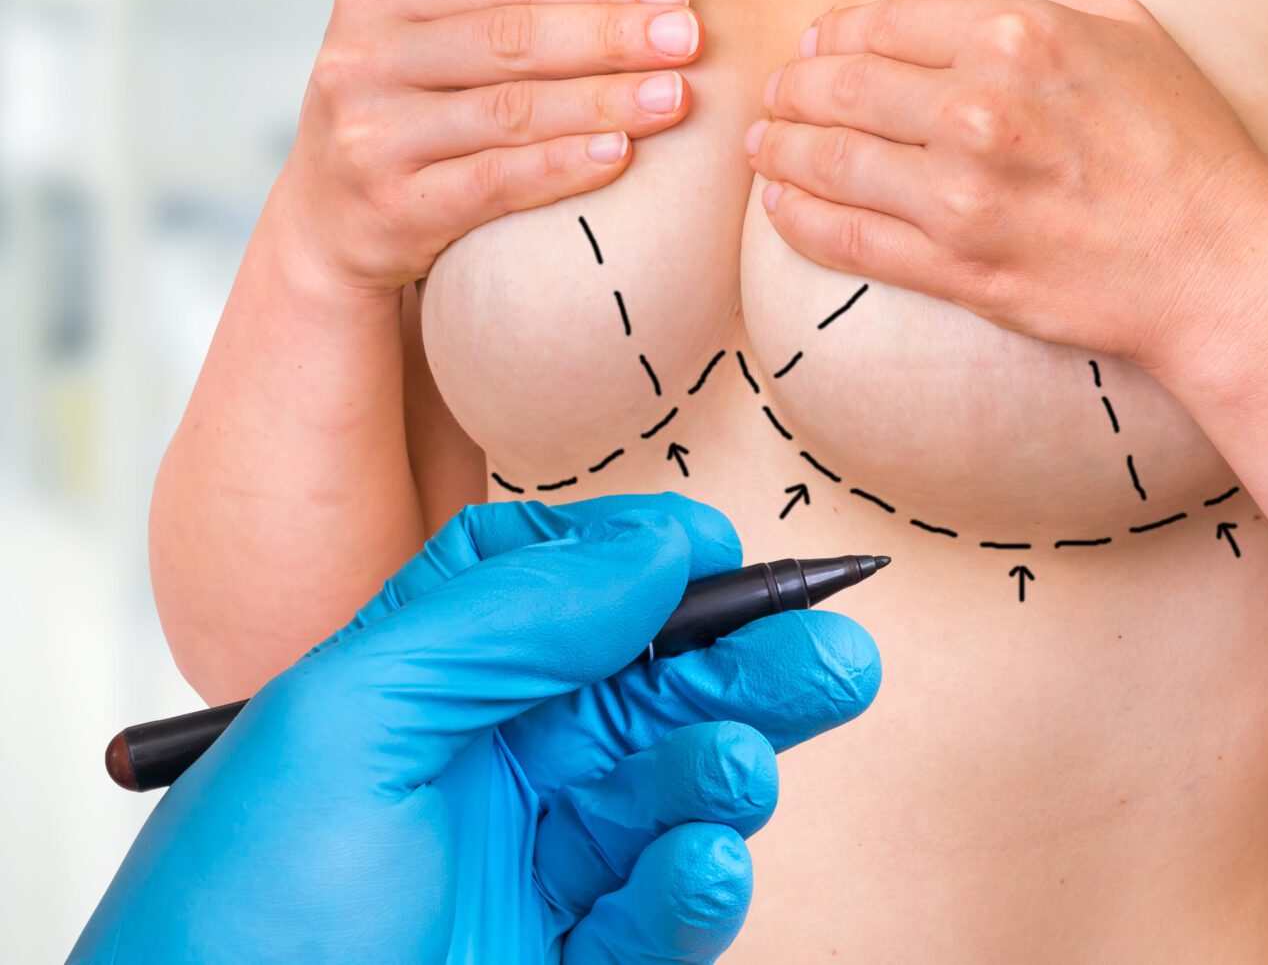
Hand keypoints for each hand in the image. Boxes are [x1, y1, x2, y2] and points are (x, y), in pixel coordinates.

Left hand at [74, 495, 880, 963]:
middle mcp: (488, 768)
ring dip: (724, 774)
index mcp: (426, 686)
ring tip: (735, 772)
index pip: (560, 593)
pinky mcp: (571, 962)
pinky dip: (700, 888)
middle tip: (834, 658)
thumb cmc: (232, 917)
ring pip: (673, 795)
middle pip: (649, 691)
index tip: (721, 552)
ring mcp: (533, 871)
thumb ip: (505, 619)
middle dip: (745, 668)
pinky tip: (706, 867)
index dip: (645, 565)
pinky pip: (664, 914)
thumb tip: (656, 546)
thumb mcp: (348, 720)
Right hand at [278, 0, 703, 293]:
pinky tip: (620, 154)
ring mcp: (371, 137)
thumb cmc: (405, 109)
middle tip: (690, 38)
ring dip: (603, 101)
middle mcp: (361, 59)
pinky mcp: (393, 208)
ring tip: (676, 96)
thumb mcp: (426, 36)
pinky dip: (562, 166)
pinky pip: (494, 182)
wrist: (330, 225)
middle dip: (611, 35)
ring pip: (509, 111)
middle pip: (511, 38)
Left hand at [746, 0, 1267, 367]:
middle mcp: (979, 108)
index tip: (817, 46)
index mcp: (1018, 35)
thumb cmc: (1184, 140)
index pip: (885, 21)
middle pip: (842, 86)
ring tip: (767, 145)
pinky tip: (782, 203)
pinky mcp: (956, 268)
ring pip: (831, 161)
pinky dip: (798, 218)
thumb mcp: (1122, 27)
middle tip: (777, 95)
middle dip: (793, 88)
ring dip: (782, 149)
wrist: (1218, 264)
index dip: (835, 32)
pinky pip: (847, 240)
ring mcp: (962, 194)